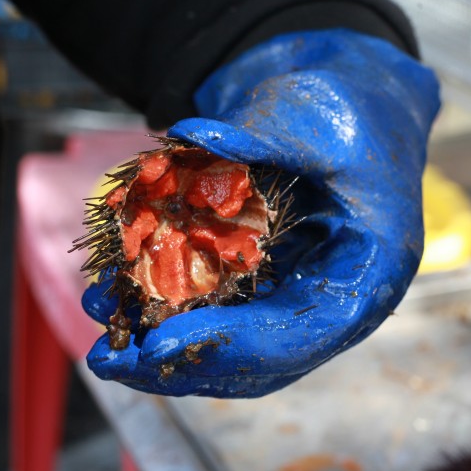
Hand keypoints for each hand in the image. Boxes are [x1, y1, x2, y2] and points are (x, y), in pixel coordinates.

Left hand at [83, 29, 439, 396]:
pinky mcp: (266, 281)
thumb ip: (264, 134)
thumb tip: (187, 134)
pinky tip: (119, 287)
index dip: (230, 346)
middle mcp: (333, 299)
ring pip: (232, 346)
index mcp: (368, 273)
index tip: (157, 345)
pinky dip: (169, 305)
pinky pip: (218, 309)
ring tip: (102, 312)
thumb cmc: (350, 117)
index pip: (301, 334)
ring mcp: (298, 295)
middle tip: (109, 357)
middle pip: (259, 359)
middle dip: (181, 361)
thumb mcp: (320, 120)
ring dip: (164, 339)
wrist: (355, 109)